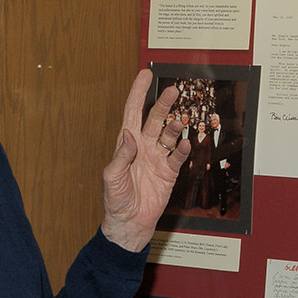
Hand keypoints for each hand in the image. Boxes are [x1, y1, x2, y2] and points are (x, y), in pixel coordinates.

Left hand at [101, 70, 190, 250]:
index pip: (133, 112)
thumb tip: (130, 136)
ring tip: (179, 118)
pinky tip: (185, 141)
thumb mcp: (111, 177)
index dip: (138, 93)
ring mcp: (157, 158)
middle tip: (173, 90)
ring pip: (169, 135)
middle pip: (155, 119)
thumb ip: (120, 156)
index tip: (145, 74)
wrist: (129, 223)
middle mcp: (143, 147)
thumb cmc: (115, 200)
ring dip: (174, 125)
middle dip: (163, 104)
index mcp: (127, 144)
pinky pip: (178, 156)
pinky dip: (183, 148)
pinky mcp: (169, 172)